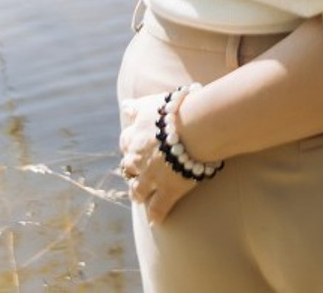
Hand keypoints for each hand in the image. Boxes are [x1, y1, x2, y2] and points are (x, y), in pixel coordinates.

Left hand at [119, 92, 200, 223]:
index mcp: (136, 135)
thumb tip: (124, 106)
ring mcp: (152, 176)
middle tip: (141, 169)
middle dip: (133, 169)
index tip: (137, 144)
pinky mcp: (168, 190)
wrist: (198, 125)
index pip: (126, 141)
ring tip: (143, 195)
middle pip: (129, 167)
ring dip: (139, 192)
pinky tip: (155, 221)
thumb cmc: (179, 109)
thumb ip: (138, 106)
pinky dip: (156, 216)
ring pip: (138, 190)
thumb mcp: (154, 102)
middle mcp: (140, 158)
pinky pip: (158, 209)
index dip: (132, 144)